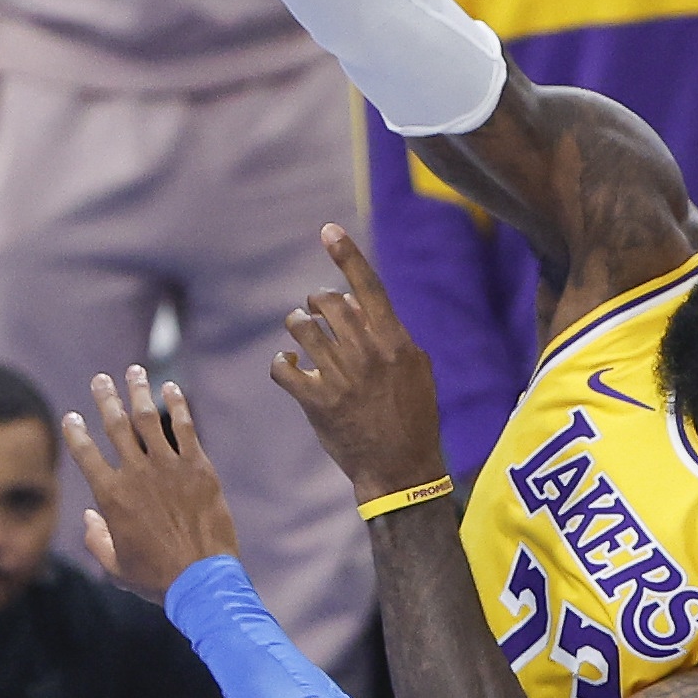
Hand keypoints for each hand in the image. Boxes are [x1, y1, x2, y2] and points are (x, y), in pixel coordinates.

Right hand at [66, 364, 244, 594]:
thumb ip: (96, 539)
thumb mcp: (115, 567)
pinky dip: (177, 405)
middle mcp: (136, 474)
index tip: (71, 417)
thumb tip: (88, 517)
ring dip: (139, 391)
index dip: (75, 432)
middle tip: (100, 379)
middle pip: (116, 425)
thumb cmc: (156, 578)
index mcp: (111, 496)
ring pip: (148, 418)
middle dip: (105, 398)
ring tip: (134, 371)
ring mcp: (168, 467)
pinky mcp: (197, 467)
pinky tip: (171, 388)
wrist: (201, 578)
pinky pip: (185, 427)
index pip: (85, 454)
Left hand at [273, 225, 447, 503]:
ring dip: (297, 325)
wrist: (401, 467)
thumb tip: (358, 304)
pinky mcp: (317, 402)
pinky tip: (291, 368)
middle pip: (329, 303)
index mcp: (395, 342)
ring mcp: (340, 378)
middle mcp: (367, 355)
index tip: (328, 230)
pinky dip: (282, 364)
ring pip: (301, 328)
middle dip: (318, 302)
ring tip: (302, 335)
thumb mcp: (415, 369)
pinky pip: (282, 368)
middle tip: (317, 312)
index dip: (347, 255)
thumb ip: (389, 334)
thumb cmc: (413, 416)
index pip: (369, 288)